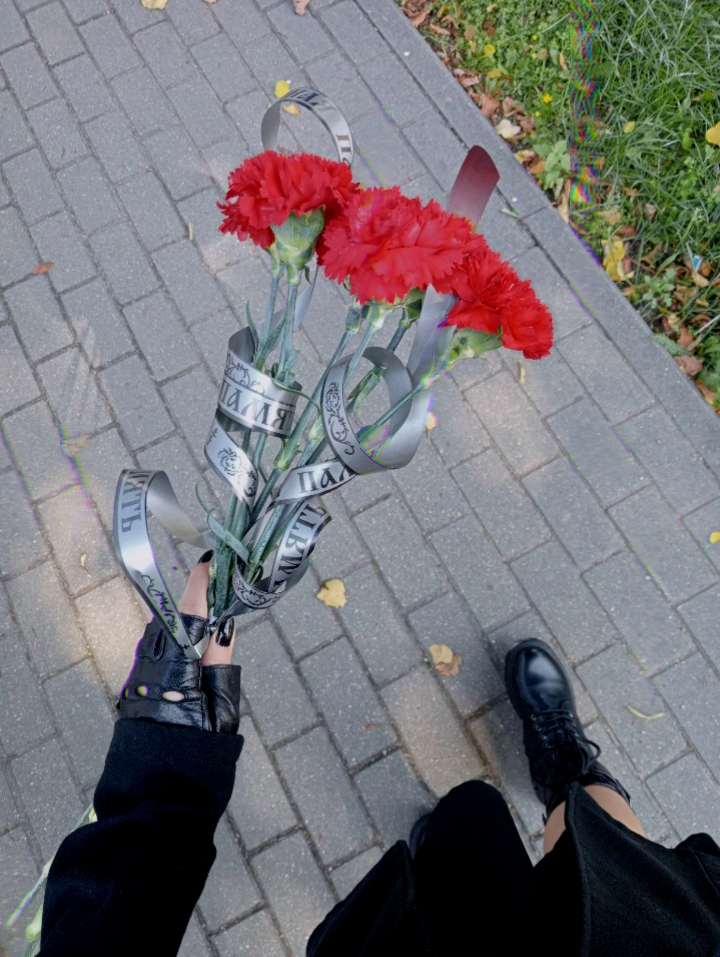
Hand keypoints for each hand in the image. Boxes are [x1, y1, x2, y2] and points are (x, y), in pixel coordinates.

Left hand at [118, 554, 240, 733]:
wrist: (158, 787)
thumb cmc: (197, 751)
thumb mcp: (222, 703)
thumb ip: (220, 659)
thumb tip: (222, 622)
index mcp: (176, 663)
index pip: (189, 611)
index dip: (200, 585)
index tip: (211, 563)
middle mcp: (151, 661)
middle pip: (173, 618)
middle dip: (195, 601)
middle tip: (220, 587)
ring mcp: (139, 673)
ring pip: (163, 634)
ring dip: (185, 622)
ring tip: (211, 617)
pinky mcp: (135, 685)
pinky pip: (157, 651)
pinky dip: (176, 641)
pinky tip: (192, 647)